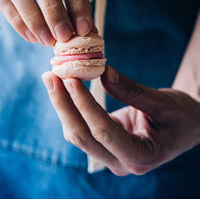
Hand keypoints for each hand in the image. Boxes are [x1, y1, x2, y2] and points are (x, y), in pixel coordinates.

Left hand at [42, 66, 199, 175]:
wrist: (187, 126)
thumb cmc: (182, 115)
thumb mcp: (164, 101)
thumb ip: (132, 90)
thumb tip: (102, 71)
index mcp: (141, 156)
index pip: (104, 131)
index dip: (85, 105)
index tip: (70, 79)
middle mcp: (122, 163)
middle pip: (83, 136)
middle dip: (64, 105)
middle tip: (50, 76)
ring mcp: (112, 157)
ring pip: (78, 134)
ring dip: (63, 106)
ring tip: (52, 79)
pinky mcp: (106, 147)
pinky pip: (83, 129)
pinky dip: (72, 109)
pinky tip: (64, 90)